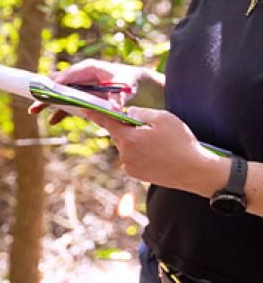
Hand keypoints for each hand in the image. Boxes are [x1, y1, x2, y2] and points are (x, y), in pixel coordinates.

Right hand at [33, 59, 157, 124]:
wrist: (134, 83)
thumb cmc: (129, 79)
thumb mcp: (126, 86)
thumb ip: (119, 97)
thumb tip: (115, 108)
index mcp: (88, 68)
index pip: (69, 74)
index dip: (58, 82)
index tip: (47, 90)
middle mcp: (80, 76)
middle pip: (58, 83)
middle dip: (45, 92)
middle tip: (33, 101)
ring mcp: (79, 86)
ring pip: (59, 93)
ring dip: (47, 102)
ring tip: (34, 111)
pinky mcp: (82, 96)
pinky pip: (68, 103)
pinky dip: (60, 111)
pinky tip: (53, 121)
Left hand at [101, 106, 226, 196]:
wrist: (198, 171)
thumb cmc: (182, 142)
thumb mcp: (162, 118)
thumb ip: (139, 113)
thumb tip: (127, 114)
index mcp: (129, 140)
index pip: (106, 122)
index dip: (95, 113)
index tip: (84, 107)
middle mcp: (125, 155)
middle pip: (118, 134)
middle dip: (127, 128)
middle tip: (148, 127)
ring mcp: (130, 167)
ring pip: (126, 146)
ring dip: (135, 141)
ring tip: (158, 142)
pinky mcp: (137, 175)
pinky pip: (132, 157)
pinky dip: (140, 152)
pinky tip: (158, 153)